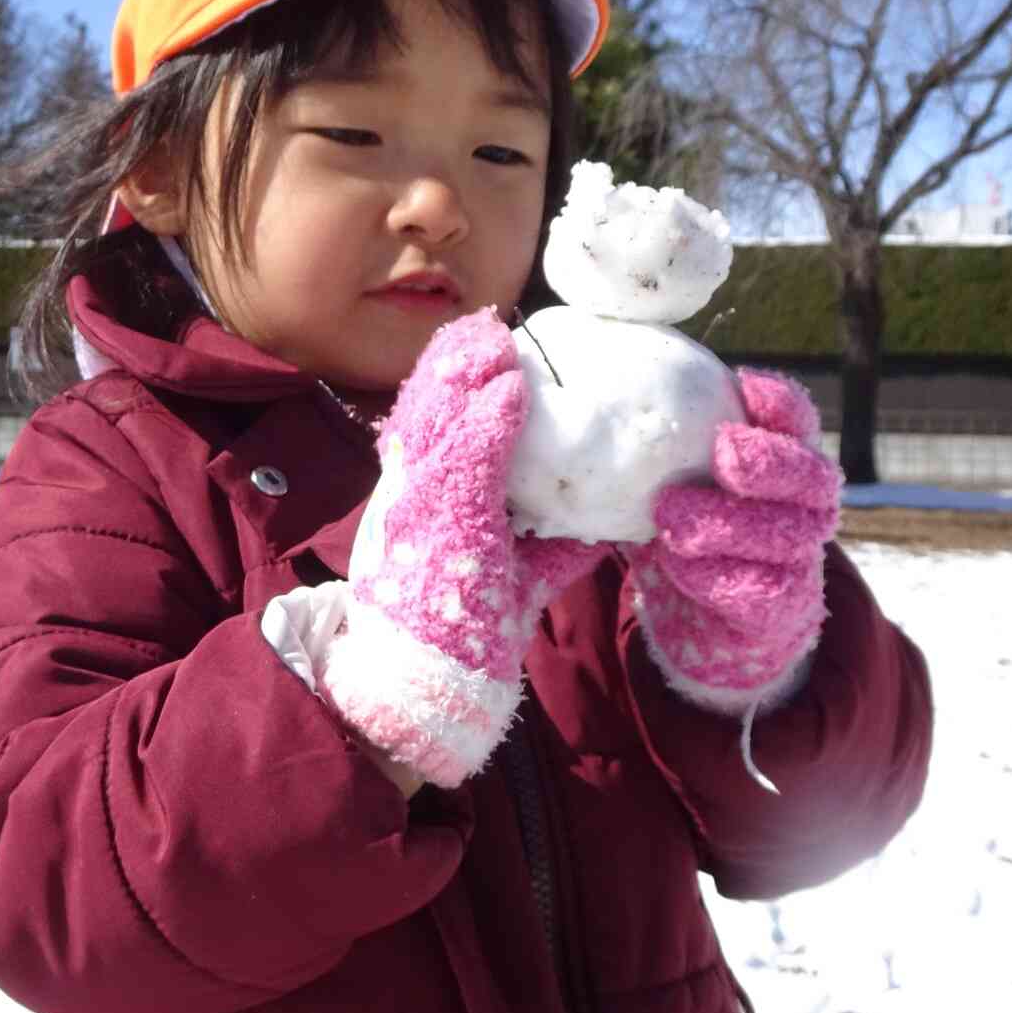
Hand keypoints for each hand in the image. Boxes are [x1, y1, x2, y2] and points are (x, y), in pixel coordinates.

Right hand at [322, 308, 598, 788]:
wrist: (422, 684)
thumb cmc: (462, 635)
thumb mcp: (514, 581)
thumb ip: (551, 551)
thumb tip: (601, 528)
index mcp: (419, 503)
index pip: (427, 428)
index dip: (448, 386)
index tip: (478, 352)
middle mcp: (409, 495)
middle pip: (425, 409)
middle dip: (452, 363)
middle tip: (484, 329)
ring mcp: (419, 505)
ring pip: (437, 420)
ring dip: (466, 373)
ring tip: (495, 337)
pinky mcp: (438, 521)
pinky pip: (464, 458)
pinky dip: (488, 419)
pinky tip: (510, 388)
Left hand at [623, 368, 840, 710]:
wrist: (712, 610)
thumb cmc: (690, 523)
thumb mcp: (673, 477)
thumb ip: (655, 446)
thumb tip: (587, 397)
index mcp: (786, 460)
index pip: (798, 422)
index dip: (780, 404)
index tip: (742, 384)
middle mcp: (807, 506)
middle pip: (812, 477)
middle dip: (770, 461)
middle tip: (723, 451)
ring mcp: (800, 558)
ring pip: (785, 535)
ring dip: (727, 522)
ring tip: (671, 514)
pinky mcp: (782, 606)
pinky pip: (760, 588)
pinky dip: (714, 574)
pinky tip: (676, 562)